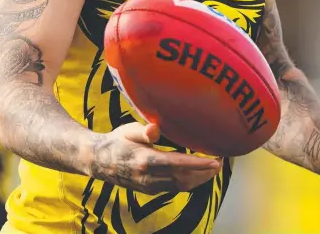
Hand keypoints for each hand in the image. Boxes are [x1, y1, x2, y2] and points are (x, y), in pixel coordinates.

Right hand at [89, 122, 221, 193]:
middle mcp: (149, 177)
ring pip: (181, 186)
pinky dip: (189, 182)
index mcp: (145, 160)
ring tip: (214, 169)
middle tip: (220, 161)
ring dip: (200, 179)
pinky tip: (197, 174)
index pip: (178, 163)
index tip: (215, 161)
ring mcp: (150, 186)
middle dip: (205, 172)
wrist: (99, 161)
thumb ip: (144, 131)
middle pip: (184, 178)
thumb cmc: (117, 140)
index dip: (198, 164)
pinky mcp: (150, 190)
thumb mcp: (128, 130)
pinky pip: (174, 188)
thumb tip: (156, 129)